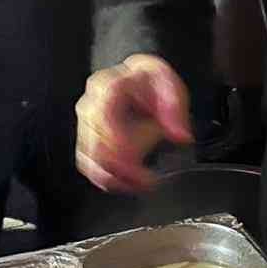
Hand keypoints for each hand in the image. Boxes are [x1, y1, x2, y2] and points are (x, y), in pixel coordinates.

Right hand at [75, 54, 193, 191]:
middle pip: (95, 140)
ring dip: (114, 176)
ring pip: (89, 156)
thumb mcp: (169, 87)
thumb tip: (179, 134)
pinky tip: (126, 183)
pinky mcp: (87, 140)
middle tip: (145, 178)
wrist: (139, 84)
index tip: (131, 157)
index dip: (115, 136)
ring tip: (141, 183)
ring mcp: (86, 123)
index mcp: (109, 85)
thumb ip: (174, 108)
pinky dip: (106, 178)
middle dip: (120, 164)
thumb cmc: (150, 83)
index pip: (104, 112)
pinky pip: (88, 164)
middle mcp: (91, 104)